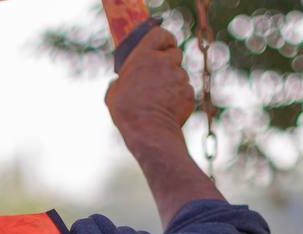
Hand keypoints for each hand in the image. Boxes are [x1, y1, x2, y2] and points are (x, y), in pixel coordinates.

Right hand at [105, 26, 195, 152]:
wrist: (149, 131)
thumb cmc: (127, 112)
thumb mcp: (113, 94)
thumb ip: (119, 81)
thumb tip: (117, 83)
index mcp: (144, 56)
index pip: (161, 34)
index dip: (164, 39)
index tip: (163, 45)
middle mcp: (165, 62)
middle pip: (175, 54)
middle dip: (169, 63)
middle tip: (159, 76)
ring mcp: (180, 77)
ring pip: (180, 74)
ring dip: (173, 82)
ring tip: (160, 99)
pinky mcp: (189, 92)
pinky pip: (186, 91)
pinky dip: (179, 98)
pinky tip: (167, 109)